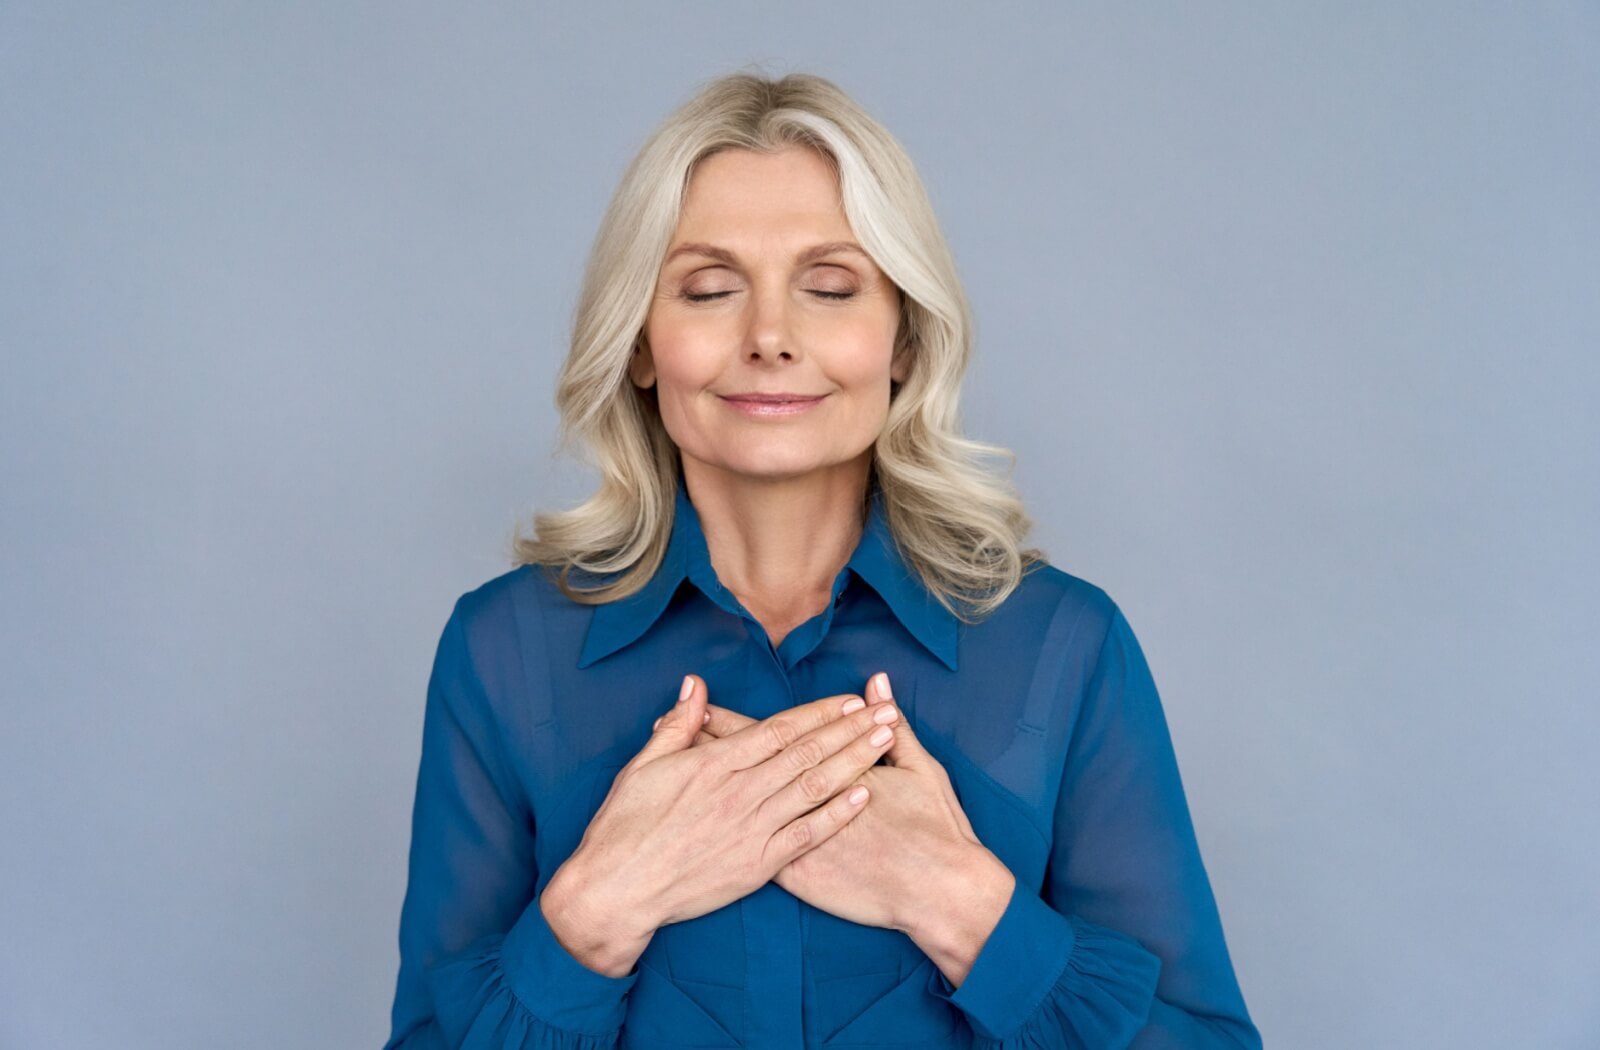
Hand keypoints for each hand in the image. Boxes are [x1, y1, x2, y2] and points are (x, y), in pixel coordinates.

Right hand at [550, 674, 897, 945]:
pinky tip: (864, 797)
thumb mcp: (642, 766)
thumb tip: (696, 686)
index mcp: (714, 763)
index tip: (850, 699)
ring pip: (815, 787)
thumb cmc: (624, 827)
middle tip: (887, 711)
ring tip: (886, 741)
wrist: (616, 891)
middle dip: (851, 729)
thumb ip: (677, 725)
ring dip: (855, 761)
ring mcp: (752, 829)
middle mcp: (740, 792)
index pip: (779, 729)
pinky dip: (838, 814)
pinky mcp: (757, 864)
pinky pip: (807, 834)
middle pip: (808, 752)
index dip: (818, 712)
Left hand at [694, 672, 984, 933]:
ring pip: (741, 804)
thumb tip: (879, 684)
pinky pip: (749, 847)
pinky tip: (701, 822)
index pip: (770, 735)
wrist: (938, 890)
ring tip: (673, 769)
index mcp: (827, 768)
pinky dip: (723, 832)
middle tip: (669, 728)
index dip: (733, 721)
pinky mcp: (795, 872)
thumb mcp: (922, 770)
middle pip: (745, 765)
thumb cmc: (935, 829)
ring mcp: (797, 838)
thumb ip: (895, 725)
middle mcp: (807, 800)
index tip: (701, 704)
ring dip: (708, 785)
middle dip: (708, 745)